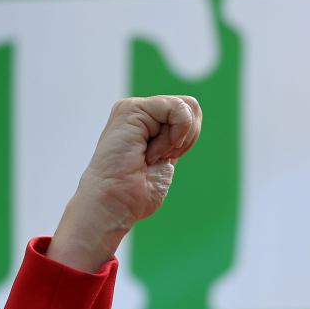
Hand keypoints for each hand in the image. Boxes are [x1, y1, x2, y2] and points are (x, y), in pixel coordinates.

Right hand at [47, 95, 201, 271]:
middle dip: (187, 137)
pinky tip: (150, 152)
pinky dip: (173, 136)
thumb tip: (194, 116)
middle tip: (160, 157)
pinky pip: (177, 109)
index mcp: (150, 124)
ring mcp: (135, 108)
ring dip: (177, 139)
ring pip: (186, 107)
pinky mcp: (131, 108)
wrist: (116, 201)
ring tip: (150, 156)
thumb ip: (176, 138)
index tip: (167, 160)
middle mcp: (142, 112)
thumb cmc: (137, 192)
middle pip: (191, 107)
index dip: (188, 140)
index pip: (191, 115)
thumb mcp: (166, 160)